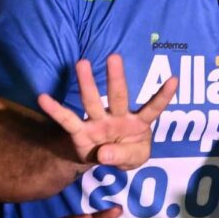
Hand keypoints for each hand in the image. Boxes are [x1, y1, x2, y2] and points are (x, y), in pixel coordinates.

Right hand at [37, 56, 178, 169]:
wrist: (102, 160)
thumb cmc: (125, 152)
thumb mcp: (134, 160)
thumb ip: (124, 156)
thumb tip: (103, 153)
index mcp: (138, 123)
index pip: (153, 109)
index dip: (163, 96)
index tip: (175, 79)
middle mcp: (117, 117)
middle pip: (118, 96)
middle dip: (116, 78)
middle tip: (114, 57)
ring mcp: (98, 122)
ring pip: (92, 101)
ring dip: (88, 84)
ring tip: (82, 63)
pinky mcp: (80, 131)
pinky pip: (67, 120)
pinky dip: (55, 110)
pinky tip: (43, 98)